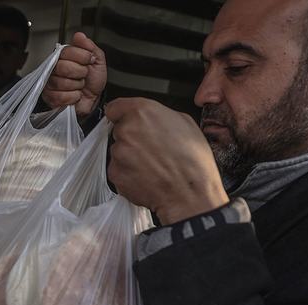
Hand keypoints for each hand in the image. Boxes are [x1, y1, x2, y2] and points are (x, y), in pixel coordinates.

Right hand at [42, 32, 107, 117]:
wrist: (94, 100)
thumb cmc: (93, 81)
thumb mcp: (97, 60)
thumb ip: (90, 47)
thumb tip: (79, 36)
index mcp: (65, 57)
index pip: (66, 51)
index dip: (81, 56)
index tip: (89, 60)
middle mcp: (55, 68)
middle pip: (62, 67)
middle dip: (79, 72)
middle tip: (83, 75)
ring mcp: (50, 82)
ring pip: (61, 82)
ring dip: (77, 86)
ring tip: (79, 86)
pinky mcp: (50, 97)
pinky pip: (60, 96)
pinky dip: (73, 97)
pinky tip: (75, 95)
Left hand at [106, 98, 228, 224]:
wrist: (190, 193)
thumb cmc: (193, 160)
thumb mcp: (185, 122)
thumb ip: (159, 115)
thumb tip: (151, 118)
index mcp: (142, 112)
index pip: (115, 107)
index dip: (122, 115)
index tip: (126, 120)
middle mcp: (126, 130)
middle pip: (118, 131)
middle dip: (131, 138)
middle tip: (150, 148)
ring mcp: (118, 153)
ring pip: (118, 151)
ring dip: (129, 157)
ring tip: (152, 165)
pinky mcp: (115, 174)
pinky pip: (118, 170)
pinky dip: (128, 173)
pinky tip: (146, 176)